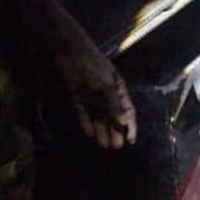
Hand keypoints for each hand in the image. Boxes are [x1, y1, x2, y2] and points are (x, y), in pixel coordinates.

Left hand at [55, 29, 137, 149]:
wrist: (67, 51)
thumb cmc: (90, 65)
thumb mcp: (105, 84)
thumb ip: (114, 104)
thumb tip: (125, 122)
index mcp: (118, 88)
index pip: (127, 110)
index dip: (130, 125)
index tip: (131, 141)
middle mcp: (106, 93)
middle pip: (113, 115)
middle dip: (116, 131)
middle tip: (116, 148)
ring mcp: (92, 94)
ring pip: (99, 116)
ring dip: (102, 130)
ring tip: (103, 145)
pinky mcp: (78, 95)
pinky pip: (85, 112)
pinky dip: (87, 122)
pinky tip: (89, 133)